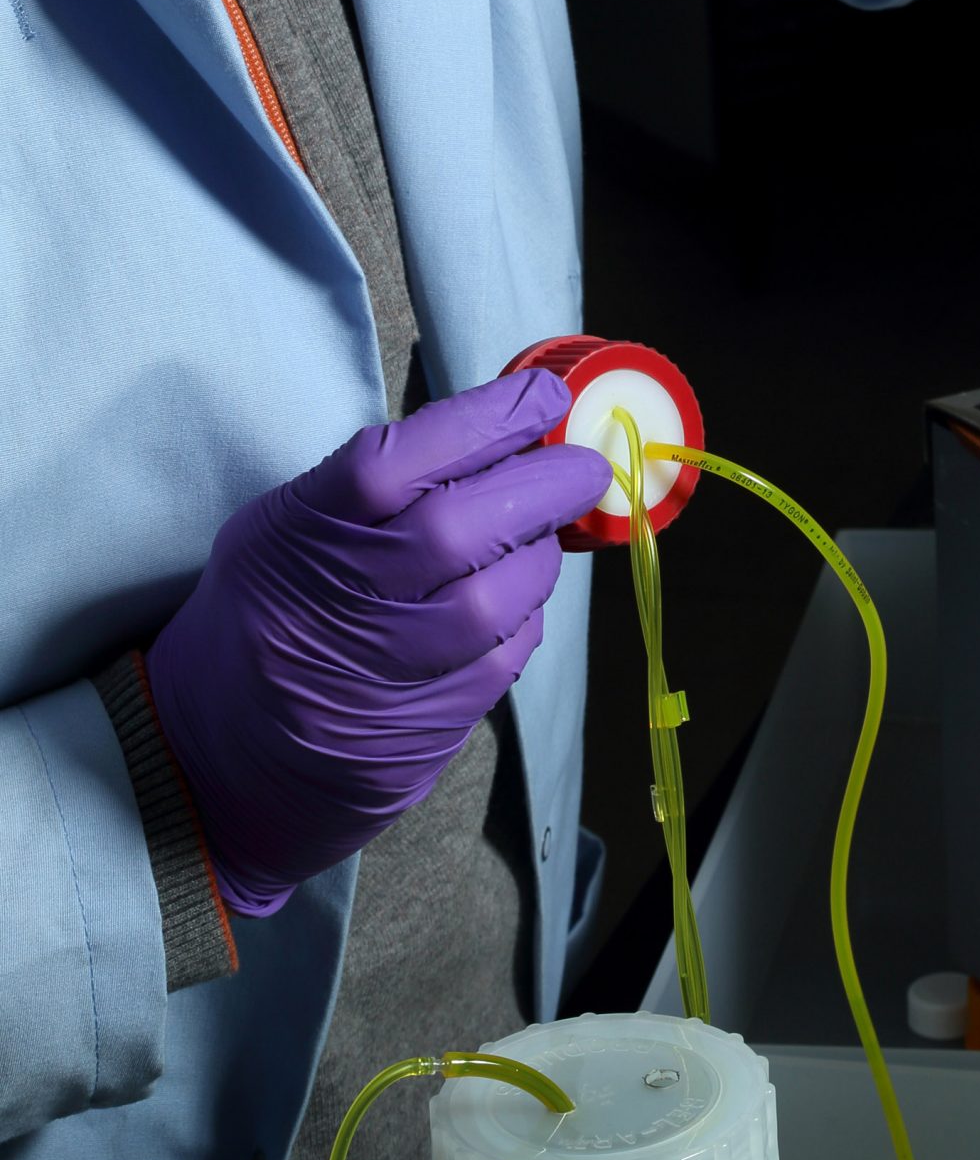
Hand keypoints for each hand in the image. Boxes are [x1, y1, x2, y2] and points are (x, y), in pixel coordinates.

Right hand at [147, 369, 609, 914]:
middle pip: (455, 529)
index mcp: (296, 537)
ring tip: (542, 533)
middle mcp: (334, 606)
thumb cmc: (267, 616)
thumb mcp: (283, 530)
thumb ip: (376, 481)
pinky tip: (518, 599)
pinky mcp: (418, 732)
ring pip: (492, 600)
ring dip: (539, 555)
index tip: (542, 397)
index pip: (392, 465)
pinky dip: (526, 617)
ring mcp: (377, 677)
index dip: (482, 422)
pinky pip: (502, 661)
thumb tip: (495, 429)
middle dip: (539, 485)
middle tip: (584, 465)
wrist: (215, 762)